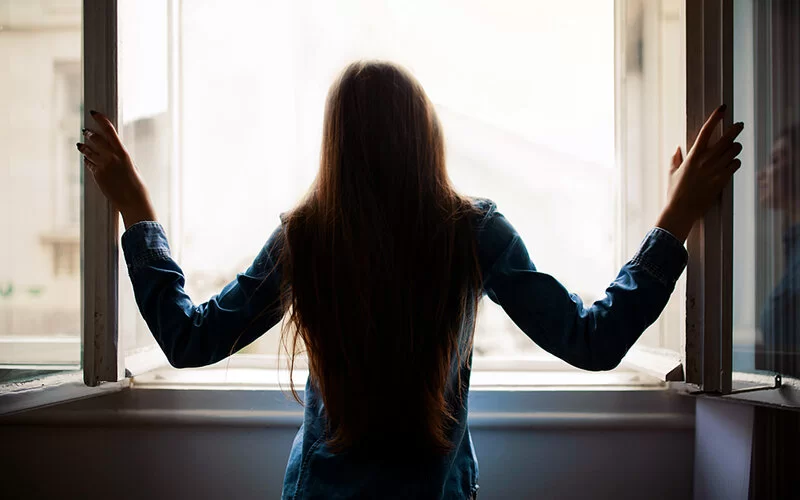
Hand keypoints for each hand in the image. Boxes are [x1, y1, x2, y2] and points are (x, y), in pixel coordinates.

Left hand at [77, 111, 156, 228]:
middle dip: (89, 134)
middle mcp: (111, 158)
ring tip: (80, 144)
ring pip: (88, 152)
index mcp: (123, 153)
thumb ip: (121, 157)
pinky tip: (86, 159)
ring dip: (84, 146)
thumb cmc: (137, 185)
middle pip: (95, 139)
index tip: (94, 113)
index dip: (100, 120)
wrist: (133, 201)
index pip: (109, 131)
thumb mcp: (132, 166)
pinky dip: (88, 160)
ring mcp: (102, 167)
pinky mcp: (97, 176)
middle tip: (86, 131)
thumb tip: (113, 151)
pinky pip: (89, 164)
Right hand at [655, 105, 743, 241]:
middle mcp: (705, 161)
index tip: (722, 108)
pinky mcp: (722, 180)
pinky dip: (736, 162)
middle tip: (739, 125)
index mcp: (693, 156)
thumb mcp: (672, 173)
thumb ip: (675, 158)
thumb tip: (677, 148)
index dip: (715, 117)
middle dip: (735, 129)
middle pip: (726, 138)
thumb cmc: (675, 192)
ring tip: (735, 147)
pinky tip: (733, 163)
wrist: (681, 210)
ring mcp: (715, 170)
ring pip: (734, 151)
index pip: (706, 131)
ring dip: (736, 147)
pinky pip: (735, 165)